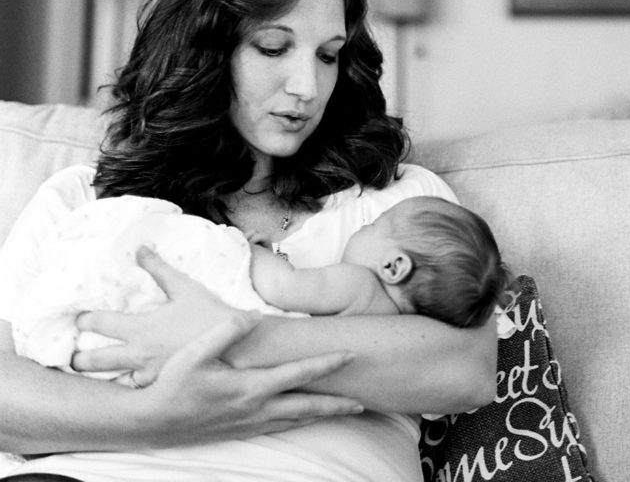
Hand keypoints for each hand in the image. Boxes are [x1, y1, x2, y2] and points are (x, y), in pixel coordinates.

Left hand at [72, 246, 234, 381]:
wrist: (235, 347)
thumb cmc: (210, 315)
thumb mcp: (185, 287)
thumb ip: (159, 269)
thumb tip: (140, 248)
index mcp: (139, 328)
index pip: (98, 323)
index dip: (84, 320)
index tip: (78, 319)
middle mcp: (137, 354)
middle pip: (93, 362)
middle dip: (78, 359)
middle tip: (73, 357)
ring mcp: (147, 375)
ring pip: (112, 380)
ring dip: (104, 376)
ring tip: (99, 375)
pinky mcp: (159, 388)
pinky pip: (137, 389)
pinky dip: (133, 385)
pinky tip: (134, 383)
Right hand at [131, 311, 363, 445]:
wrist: (149, 422)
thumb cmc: (173, 383)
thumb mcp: (197, 351)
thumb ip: (228, 329)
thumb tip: (255, 315)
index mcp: (250, 388)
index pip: (299, 374)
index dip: (327, 364)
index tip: (351, 355)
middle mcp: (255, 409)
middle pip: (306, 407)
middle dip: (336, 405)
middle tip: (363, 402)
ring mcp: (248, 424)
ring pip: (295, 420)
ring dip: (321, 415)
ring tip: (343, 412)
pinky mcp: (239, 432)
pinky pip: (279, 427)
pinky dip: (298, 422)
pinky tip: (303, 419)